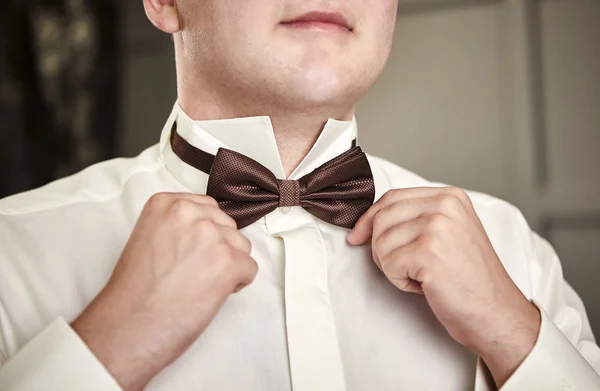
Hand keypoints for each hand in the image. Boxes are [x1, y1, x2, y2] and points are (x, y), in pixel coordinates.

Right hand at [71, 193, 257, 390]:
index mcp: (167, 203)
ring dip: (228, 267)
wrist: (127, 327)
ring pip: (241, 247)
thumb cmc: (135, 292)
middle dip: (218, 250)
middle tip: (192, 274)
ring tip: (198, 285)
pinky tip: (208, 295)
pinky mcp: (227, 261)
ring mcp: (210, 235)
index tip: (189, 253)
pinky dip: (236, 285)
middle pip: (227, 226)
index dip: (205, 235)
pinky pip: (250, 269)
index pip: (209, 208)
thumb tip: (210, 230)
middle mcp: (189, 212)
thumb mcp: (149, 237)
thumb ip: (179, 225)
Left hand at [347, 186, 540, 386]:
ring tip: (422, 276)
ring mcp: (438, 226)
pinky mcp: (429, 251)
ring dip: (393, 266)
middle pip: (382, 217)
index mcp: (450, 196)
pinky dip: (400, 281)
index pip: (392, 197)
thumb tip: (369, 221)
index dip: (370, 218)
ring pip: (380, 241)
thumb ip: (416, 219)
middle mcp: (445, 205)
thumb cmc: (470, 280)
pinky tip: (424, 285)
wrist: (496, 313)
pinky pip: (389, 263)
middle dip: (382, 247)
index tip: (358, 236)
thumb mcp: (447, 235)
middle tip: (407, 267)